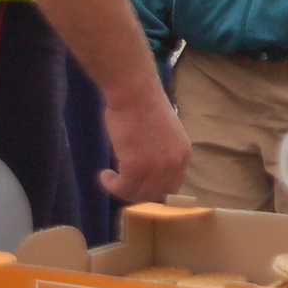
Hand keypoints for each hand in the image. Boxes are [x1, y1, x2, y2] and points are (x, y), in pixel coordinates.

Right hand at [99, 82, 189, 201]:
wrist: (135, 93)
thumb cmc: (145, 106)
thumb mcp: (166, 134)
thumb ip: (163, 153)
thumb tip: (150, 172)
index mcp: (183, 155)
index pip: (172, 186)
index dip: (154, 190)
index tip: (140, 186)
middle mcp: (174, 164)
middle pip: (154, 194)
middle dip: (136, 192)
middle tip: (121, 184)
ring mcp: (156, 166)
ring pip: (137, 194)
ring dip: (120, 189)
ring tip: (111, 179)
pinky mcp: (136, 166)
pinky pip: (121, 187)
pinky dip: (110, 184)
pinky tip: (104, 175)